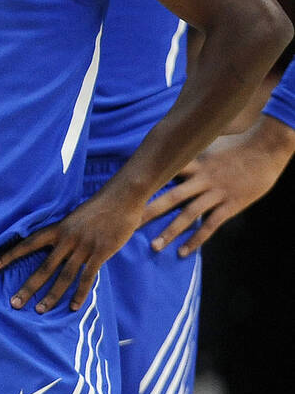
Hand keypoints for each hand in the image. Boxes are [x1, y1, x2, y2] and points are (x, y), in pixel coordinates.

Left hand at [0, 187, 143, 312]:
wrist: (121, 199)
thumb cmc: (98, 207)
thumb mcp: (74, 217)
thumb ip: (64, 232)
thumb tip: (55, 245)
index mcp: (58, 228)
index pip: (29, 243)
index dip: (11, 254)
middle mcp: (67, 239)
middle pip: (44, 267)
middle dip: (28, 287)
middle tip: (14, 304)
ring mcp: (83, 247)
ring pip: (63, 276)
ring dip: (51, 296)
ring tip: (39, 310)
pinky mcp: (100, 253)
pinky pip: (87, 278)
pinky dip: (80, 294)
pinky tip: (73, 307)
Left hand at [143, 120, 294, 254]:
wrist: (267, 147)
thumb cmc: (239, 143)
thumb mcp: (210, 141)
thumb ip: (191, 148)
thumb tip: (173, 141)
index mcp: (195, 163)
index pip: (165, 172)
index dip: (146, 180)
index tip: (127, 191)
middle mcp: (202, 179)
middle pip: (170, 196)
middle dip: (149, 211)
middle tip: (129, 223)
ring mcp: (216, 193)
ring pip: (188, 215)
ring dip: (170, 231)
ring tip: (154, 245)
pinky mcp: (230, 205)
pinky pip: (210, 225)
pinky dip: (196, 240)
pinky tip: (183, 252)